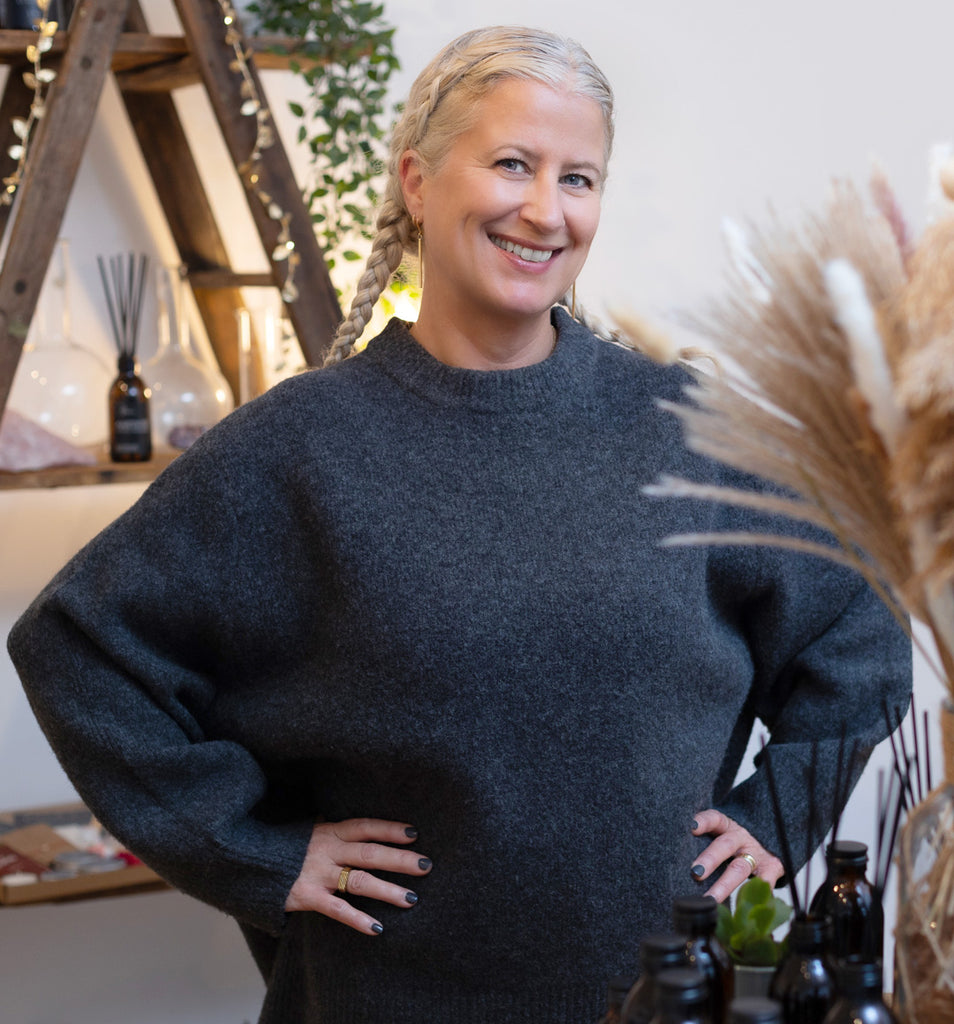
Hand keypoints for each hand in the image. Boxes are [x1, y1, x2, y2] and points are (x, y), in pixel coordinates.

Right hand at [285, 818, 432, 934]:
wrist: (247, 862)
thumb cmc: (283, 847)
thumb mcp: (308, 830)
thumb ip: (332, 830)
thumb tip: (358, 826)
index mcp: (329, 831)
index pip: (365, 827)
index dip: (390, 829)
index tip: (414, 833)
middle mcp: (327, 850)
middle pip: (370, 853)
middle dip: (400, 859)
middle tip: (426, 865)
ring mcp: (317, 874)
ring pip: (359, 881)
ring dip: (388, 890)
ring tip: (412, 899)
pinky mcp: (306, 897)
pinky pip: (337, 910)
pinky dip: (358, 919)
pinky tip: (378, 928)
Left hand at [689, 809, 783, 902]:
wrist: (768, 839)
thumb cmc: (732, 840)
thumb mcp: (719, 833)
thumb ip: (701, 841)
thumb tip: (674, 858)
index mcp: (725, 825)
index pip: (713, 818)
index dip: (703, 821)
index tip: (691, 827)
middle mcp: (740, 836)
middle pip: (725, 845)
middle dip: (710, 859)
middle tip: (695, 873)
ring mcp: (756, 852)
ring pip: (740, 868)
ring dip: (725, 884)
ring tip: (710, 899)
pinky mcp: (771, 867)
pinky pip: (766, 881)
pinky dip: (759, 891)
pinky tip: (748, 904)